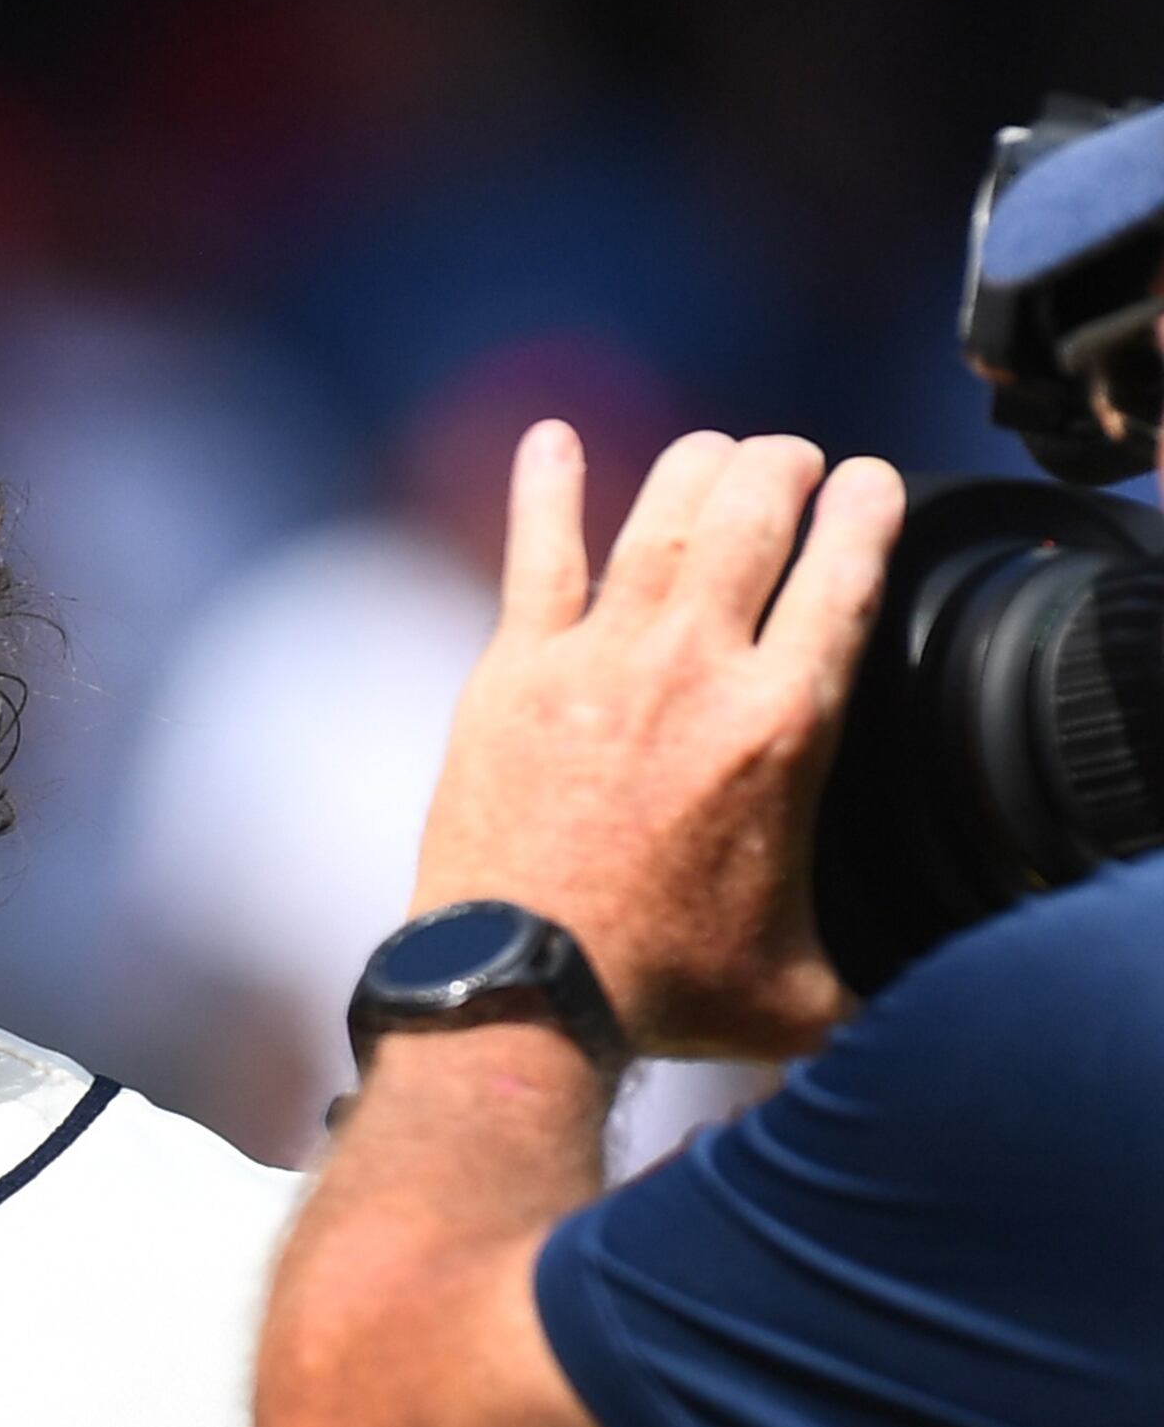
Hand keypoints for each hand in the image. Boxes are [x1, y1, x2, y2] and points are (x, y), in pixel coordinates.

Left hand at [407, 423, 906, 1058]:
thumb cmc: (661, 986)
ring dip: (699, 466)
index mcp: (783, 722)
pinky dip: (547, 487)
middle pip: (758, 508)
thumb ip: (872, 962)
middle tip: (793, 465)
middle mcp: (695, 667)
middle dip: (787, 465)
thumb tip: (914, 977)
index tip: (870, 486)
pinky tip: (551, 440)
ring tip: (716, 456)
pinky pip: (536, 552)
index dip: (867, 504)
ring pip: (661, 510)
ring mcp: (596, 658)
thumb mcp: (804, 982)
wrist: (522, 986)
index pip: (847, 567)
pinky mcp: (511, 672)